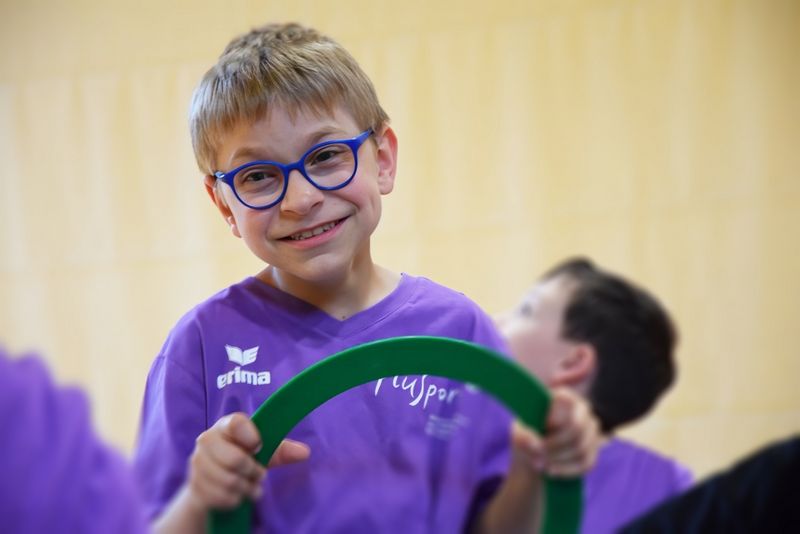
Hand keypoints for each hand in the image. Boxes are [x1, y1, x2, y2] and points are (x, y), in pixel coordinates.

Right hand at [187, 412, 309, 510]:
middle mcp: (207, 439)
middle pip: (235, 459)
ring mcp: (197, 463)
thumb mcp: (263, 453)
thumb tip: (305, 452)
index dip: (251, 436)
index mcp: (226, 426)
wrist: (212, 482)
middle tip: (259, 475)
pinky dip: (234, 500)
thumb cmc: (241, 458)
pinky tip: (237, 496)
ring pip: (229, 481)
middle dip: (253, 472)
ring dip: (245, 489)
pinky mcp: (194, 484)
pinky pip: (220, 497)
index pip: (236, 423)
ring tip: (250, 487)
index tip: (259, 446)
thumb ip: (281, 451)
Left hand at [511, 387, 598, 476]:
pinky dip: (567, 470)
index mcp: (563, 397)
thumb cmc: (527, 438)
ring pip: (581, 447)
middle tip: (537, 454)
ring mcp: (591, 431)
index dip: (557, 414)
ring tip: (539, 464)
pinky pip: (586, 463)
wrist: (535, 458)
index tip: (543, 427)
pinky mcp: (593, 451)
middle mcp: (582, 410)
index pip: (567, 399)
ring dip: (559, 459)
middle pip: (577, 427)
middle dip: (556, 444)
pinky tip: (551, 472)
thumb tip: (535, 444)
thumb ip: (524, 436)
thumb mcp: (519, 434)